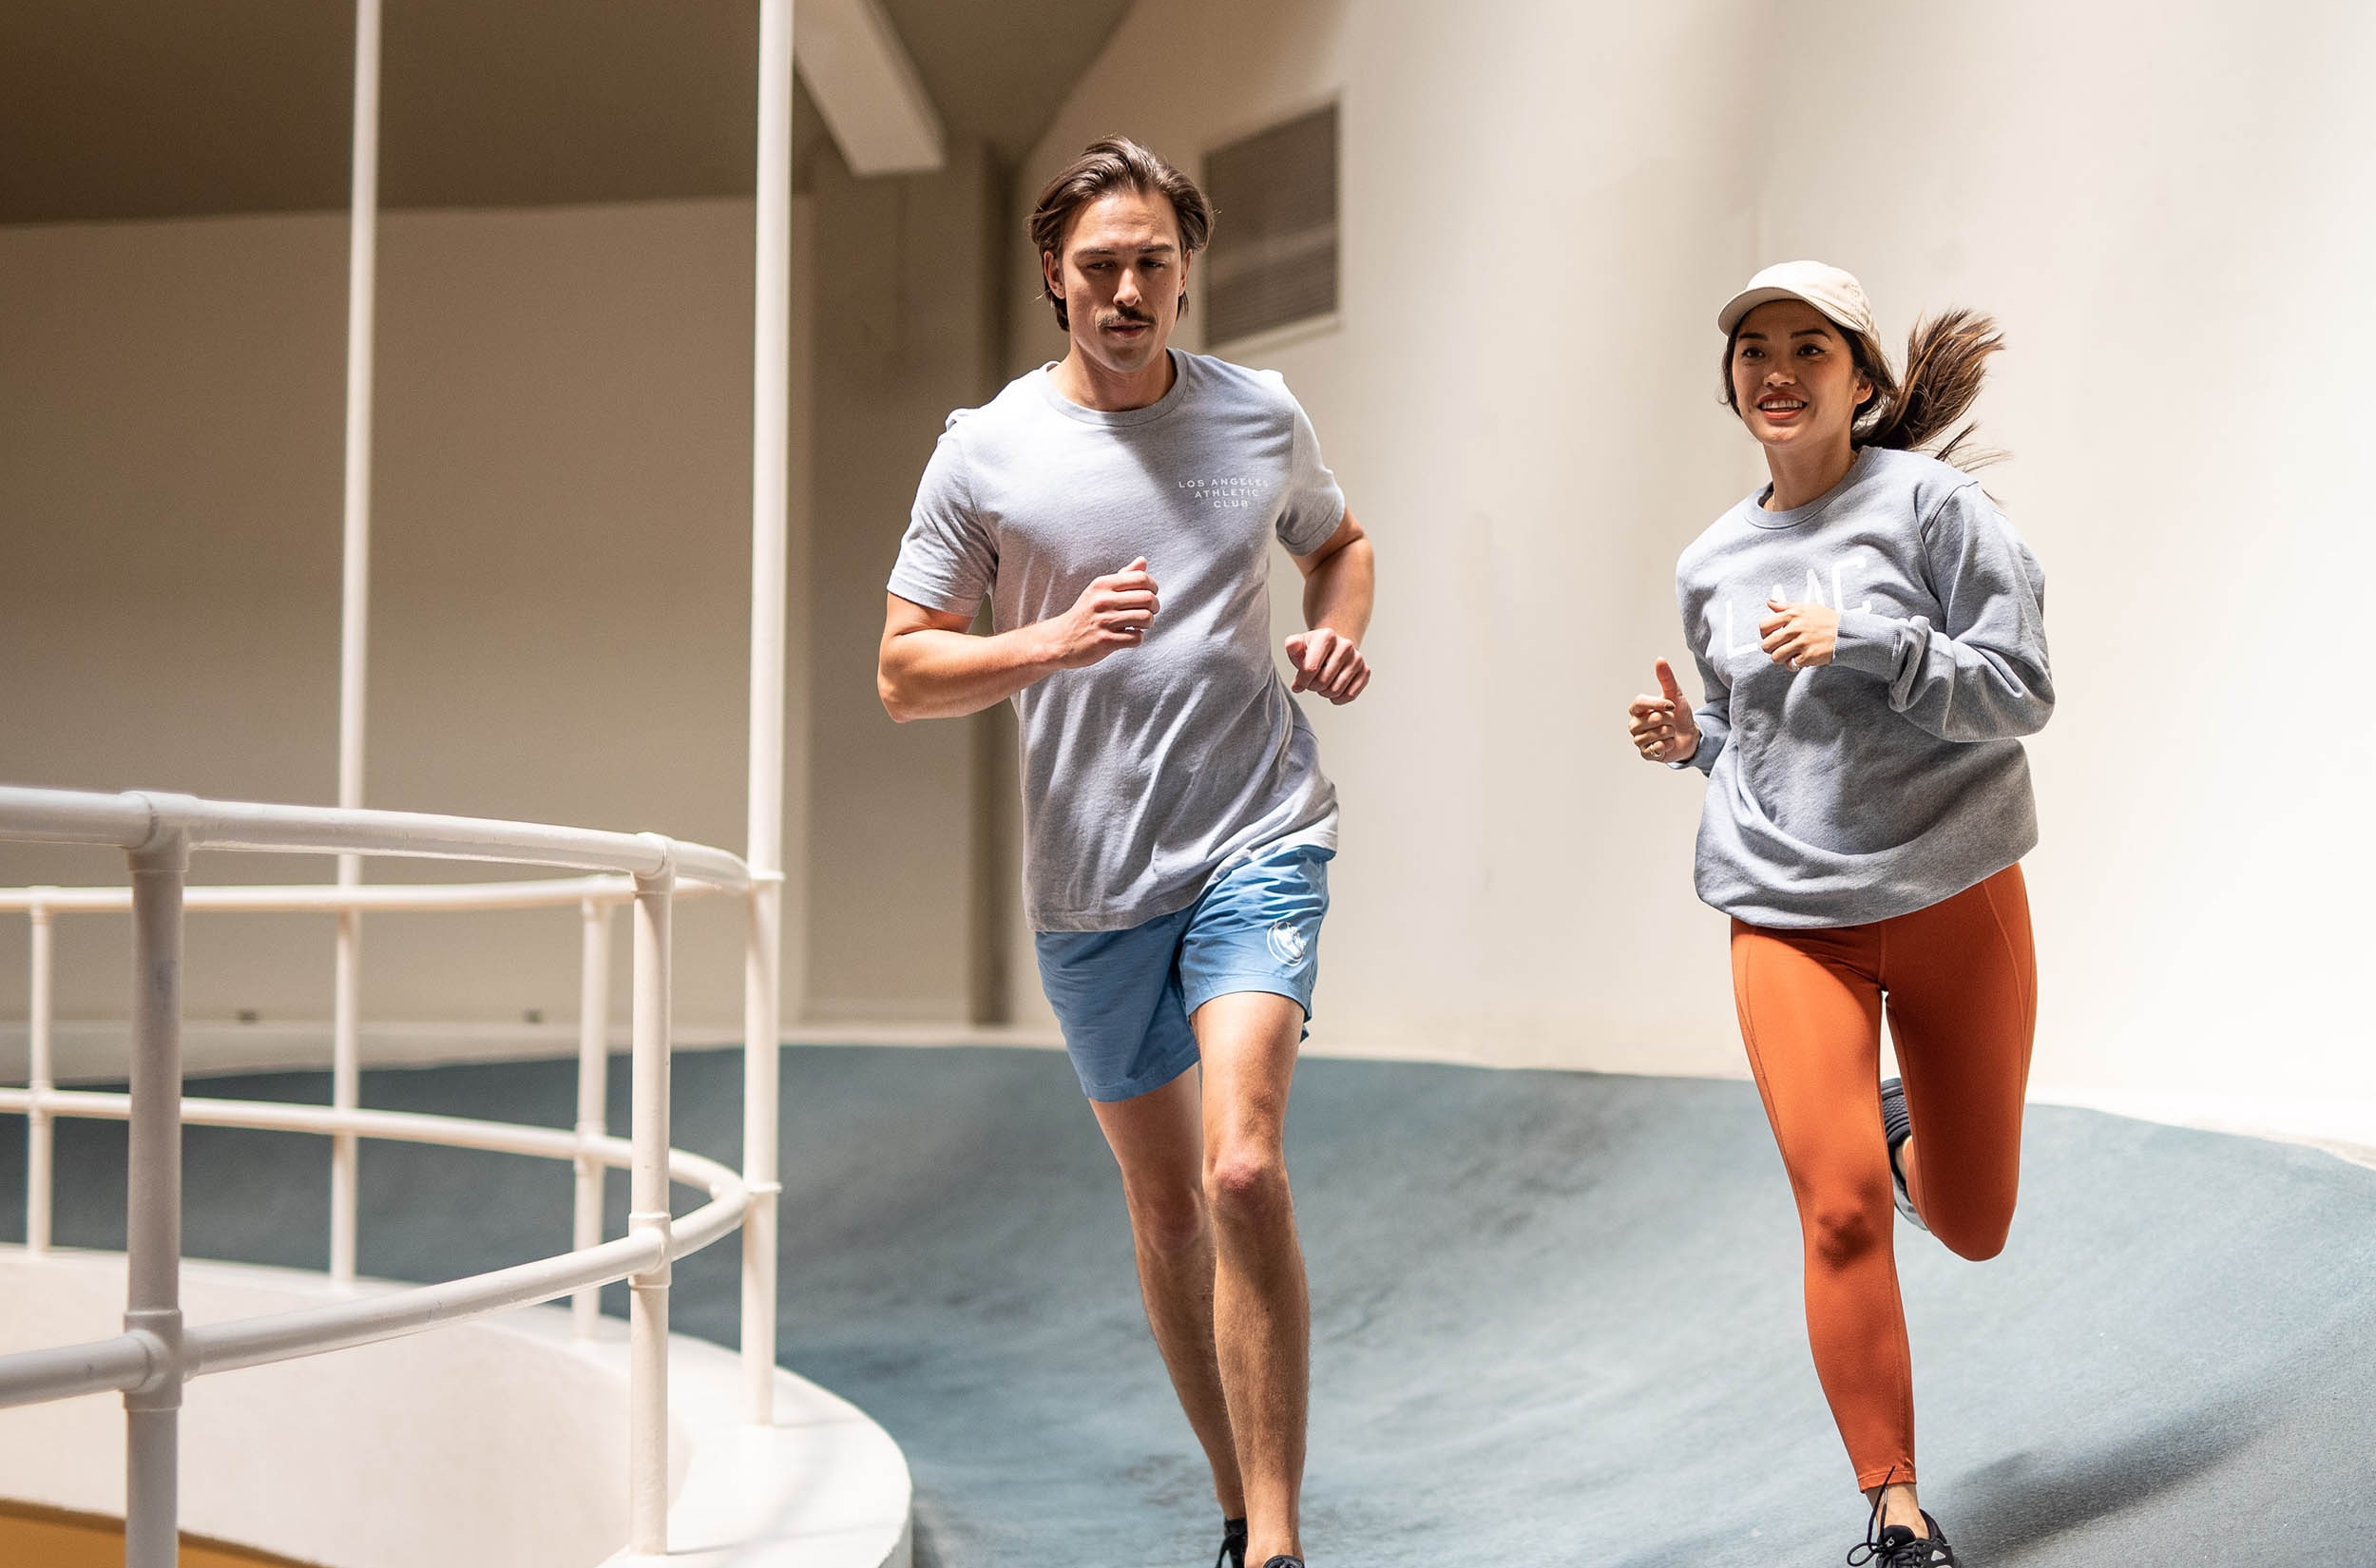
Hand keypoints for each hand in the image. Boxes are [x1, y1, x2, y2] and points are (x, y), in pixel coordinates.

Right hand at [1042, 558, 1159, 668]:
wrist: (1060, 639)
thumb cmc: (1085, 613)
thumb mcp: (1099, 590)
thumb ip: (1123, 576)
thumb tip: (1143, 561)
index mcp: (1102, 584)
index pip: (1141, 578)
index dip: (1153, 587)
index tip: (1150, 595)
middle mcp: (1103, 600)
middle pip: (1148, 599)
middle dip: (1155, 607)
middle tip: (1150, 612)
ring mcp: (1104, 621)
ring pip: (1146, 618)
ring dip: (1148, 623)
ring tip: (1139, 625)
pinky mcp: (1105, 641)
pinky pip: (1137, 638)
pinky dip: (1137, 638)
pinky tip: (1129, 636)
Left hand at [1285, 627, 1370, 703]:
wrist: (1333, 648)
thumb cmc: (1314, 650)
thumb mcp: (1299, 646)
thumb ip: (1293, 646)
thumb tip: (1292, 644)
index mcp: (1327, 636)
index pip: (1310, 668)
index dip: (1301, 681)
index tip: (1298, 684)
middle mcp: (1345, 645)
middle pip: (1323, 682)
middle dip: (1313, 686)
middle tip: (1312, 681)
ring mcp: (1357, 658)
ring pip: (1336, 690)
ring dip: (1324, 692)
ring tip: (1323, 682)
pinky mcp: (1365, 671)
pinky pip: (1350, 695)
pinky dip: (1338, 698)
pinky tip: (1334, 687)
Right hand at [1627, 658, 1699, 762]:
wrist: (1690, 736)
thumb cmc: (1679, 714)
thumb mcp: (1675, 694)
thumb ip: (1666, 678)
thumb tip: (1660, 659)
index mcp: (1638, 709)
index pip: (1639, 703)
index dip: (1656, 704)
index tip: (1671, 705)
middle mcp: (1635, 724)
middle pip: (1652, 719)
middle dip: (1669, 720)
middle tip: (1671, 721)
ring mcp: (1639, 740)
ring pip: (1656, 735)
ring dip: (1670, 733)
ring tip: (1670, 732)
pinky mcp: (1645, 754)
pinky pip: (1657, 748)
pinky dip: (1668, 745)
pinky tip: (1669, 743)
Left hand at [1759, 598, 1838, 669]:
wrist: (1845, 633)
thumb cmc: (1826, 620)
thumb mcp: (1806, 607)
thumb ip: (1785, 606)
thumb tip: (1770, 603)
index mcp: (1792, 614)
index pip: (1764, 626)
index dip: (1764, 633)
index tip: (1769, 636)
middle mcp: (1795, 628)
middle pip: (1767, 644)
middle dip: (1770, 648)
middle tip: (1778, 647)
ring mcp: (1802, 643)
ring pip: (1776, 657)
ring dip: (1780, 658)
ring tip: (1788, 654)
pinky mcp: (1808, 656)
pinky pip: (1791, 665)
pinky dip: (1793, 664)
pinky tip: (1799, 658)